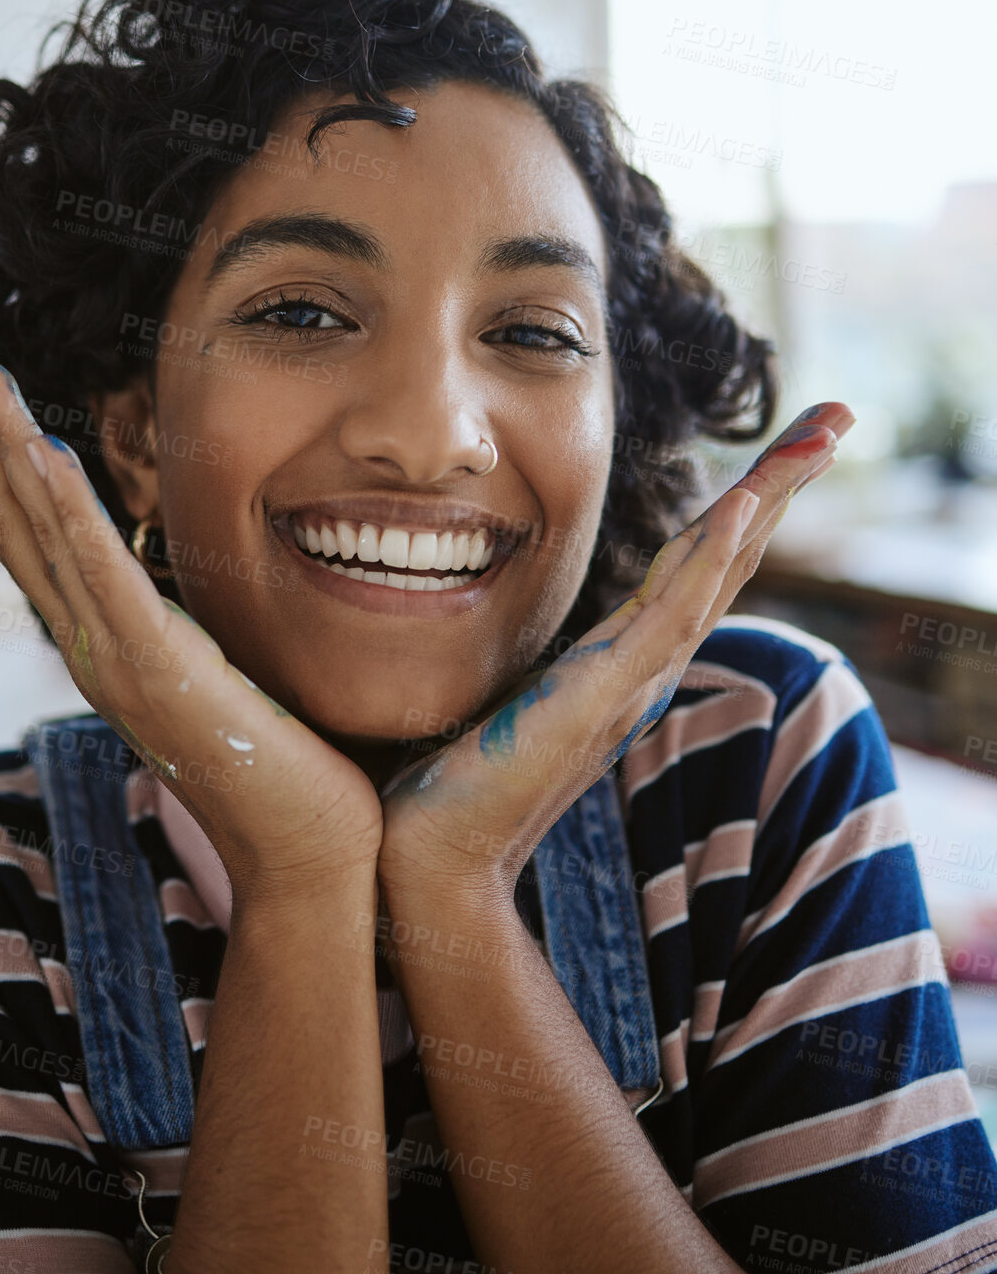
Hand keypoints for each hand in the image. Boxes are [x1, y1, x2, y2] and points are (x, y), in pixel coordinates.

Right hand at [0, 329, 384, 907]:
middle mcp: (91, 647)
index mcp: (105, 644)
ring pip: (41, 531)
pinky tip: (38, 450)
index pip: (30, 538)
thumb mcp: (219, 676)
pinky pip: (101, 573)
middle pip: (13, 521)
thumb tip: (185, 595)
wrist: (307, 856)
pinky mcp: (160, 668)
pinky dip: (65, 509)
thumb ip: (186, 630)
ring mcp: (116, 659)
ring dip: (0, 443)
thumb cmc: (279, 768)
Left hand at [375, 402, 853, 899]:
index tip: (776, 452)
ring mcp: (633, 680)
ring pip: (720, 572)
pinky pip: (674, 611)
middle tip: (835, 418)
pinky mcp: (605, 693)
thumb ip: (535, 663)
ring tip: (820, 435)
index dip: (741, 508)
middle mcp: (643, 666)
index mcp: (621, 660)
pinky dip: (712, 555)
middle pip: (730, 559)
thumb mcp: (510, 697)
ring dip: (770, 498)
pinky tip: (742, 503)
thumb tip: (501, 619)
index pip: (696, 568)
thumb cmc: (459, 780)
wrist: (438, 855)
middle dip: (782, 486)